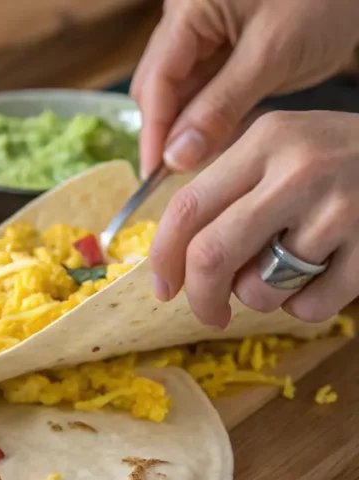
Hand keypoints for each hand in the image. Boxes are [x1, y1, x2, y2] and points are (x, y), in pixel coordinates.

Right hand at [130, 0, 358, 174]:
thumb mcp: (272, 54)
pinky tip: (218, 140)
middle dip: (167, 131)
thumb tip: (176, 157)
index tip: (156, 175)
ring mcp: (202, 33)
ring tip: (200, 163)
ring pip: (181, 92)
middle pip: (160, 88)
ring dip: (188, 127)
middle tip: (178, 176)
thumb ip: (219, 107)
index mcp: (188, 11)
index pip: (155, 82)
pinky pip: (204, 89)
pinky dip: (209, 115)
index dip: (153, 132)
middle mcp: (185, 21)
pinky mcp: (223, 47)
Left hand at [150, 110, 358, 326]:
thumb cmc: (340, 160)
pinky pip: (308, 307)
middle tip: (209, 313)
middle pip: (212, 254)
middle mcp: (300, 170)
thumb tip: (173, 261)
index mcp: (265, 140)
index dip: (163, 258)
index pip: (187, 208)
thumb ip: (229, 190)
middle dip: (200, 297)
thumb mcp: (283, 149)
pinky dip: (303, 308)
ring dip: (261, 298)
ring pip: (260, 288)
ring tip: (287, 272)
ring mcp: (341, 209)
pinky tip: (324, 278)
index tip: (163, 288)